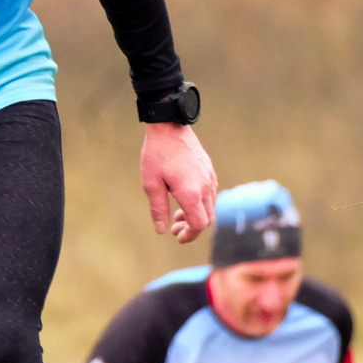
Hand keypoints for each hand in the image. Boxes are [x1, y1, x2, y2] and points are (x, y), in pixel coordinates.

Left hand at [140, 123, 215, 241]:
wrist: (169, 125)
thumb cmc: (157, 153)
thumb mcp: (151, 183)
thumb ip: (158, 209)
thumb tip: (162, 230)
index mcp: (191, 192)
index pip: (199, 224)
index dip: (190, 235)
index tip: (177, 236)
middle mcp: (205, 186)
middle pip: (207, 219)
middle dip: (192, 227)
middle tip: (174, 227)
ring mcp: (210, 177)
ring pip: (210, 207)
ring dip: (196, 215)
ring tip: (176, 213)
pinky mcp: (209, 169)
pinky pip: (211, 194)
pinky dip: (201, 203)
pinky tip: (185, 198)